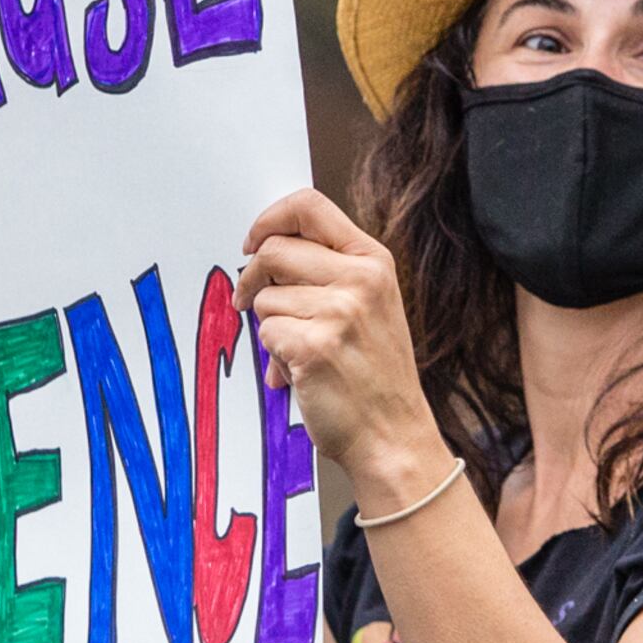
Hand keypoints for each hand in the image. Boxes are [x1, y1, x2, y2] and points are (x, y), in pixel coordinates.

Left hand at [239, 188, 449, 501]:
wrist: (393, 436)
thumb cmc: (375, 376)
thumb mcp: (370, 306)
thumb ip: (328, 273)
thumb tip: (262, 252)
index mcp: (373, 261)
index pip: (309, 206)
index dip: (269, 219)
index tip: (252, 242)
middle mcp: (361, 279)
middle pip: (274, 249)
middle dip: (252, 279)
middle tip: (249, 302)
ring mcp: (340, 312)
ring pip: (265, 298)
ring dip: (271, 327)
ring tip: (300, 353)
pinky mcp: (315, 346)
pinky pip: (266, 336)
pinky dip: (274, 358)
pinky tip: (300, 374)